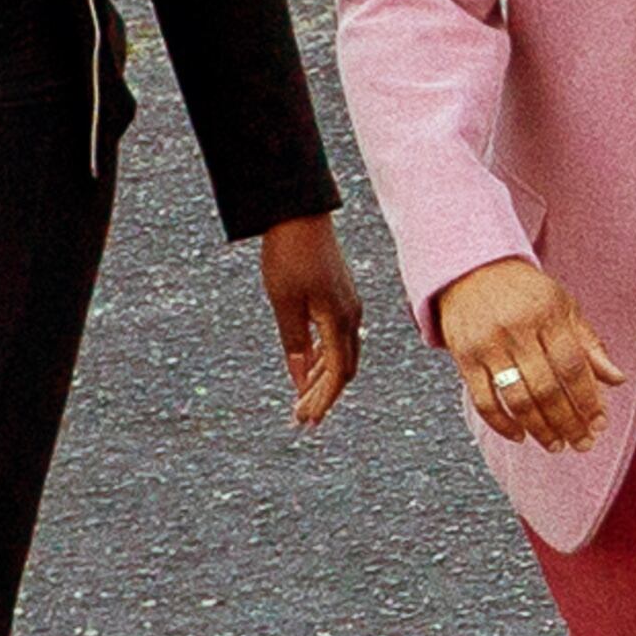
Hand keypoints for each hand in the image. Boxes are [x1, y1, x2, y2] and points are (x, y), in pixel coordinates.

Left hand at [258, 215, 364, 428]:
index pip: (337, 374)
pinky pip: (337, 337)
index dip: (323, 400)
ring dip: (323, 378)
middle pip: (343, 369)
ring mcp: (348, 306)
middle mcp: (350, 316)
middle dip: (323, 395)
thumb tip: (298, 380)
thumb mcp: (285, 304)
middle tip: (301, 418)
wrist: (299, 214)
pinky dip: (323, 358)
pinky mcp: (339, 296)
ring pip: (341, 354)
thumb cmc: (289, 256)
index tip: (307, 421)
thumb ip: (294, 344)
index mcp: (339, 321)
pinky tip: (306, 366)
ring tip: (302, 398)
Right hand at [439, 257, 624, 452]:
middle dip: (568, 422)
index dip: (588, 400)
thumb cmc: (524, 291)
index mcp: (547, 315)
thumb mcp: (563, 306)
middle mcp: (517, 330)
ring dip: (539, 428)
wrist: (471, 267)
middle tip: (581, 443)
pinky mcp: (463, 357)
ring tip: (555, 445)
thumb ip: (589, 343)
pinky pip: (483, 400)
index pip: (573, 366)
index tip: (599, 424)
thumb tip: (618, 379)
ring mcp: (488, 345)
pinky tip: (520, 435)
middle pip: (547, 388)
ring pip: (517, 398)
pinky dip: (502, 423)